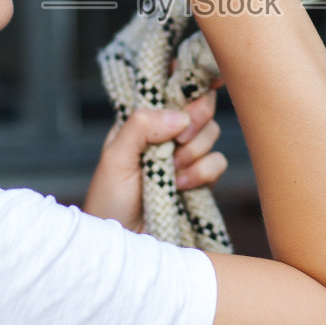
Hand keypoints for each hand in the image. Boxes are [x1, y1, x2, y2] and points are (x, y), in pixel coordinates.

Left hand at [83, 91, 226, 231]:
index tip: (198, 83)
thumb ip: (142, 126)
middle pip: (199, 105)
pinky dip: (202, 173)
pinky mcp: (199, 180)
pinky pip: (217, 162)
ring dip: (194, 151)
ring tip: (171, 171)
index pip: (169, 87)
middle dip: (196, 118)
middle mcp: (166, 134)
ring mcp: (184, 157)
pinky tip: (180, 187)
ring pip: (211, 133)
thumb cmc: (108, 201)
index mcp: (142, 120)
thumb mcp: (115, 157)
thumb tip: (180, 114)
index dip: (186, 80)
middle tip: (180, 139)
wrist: (123, 245)